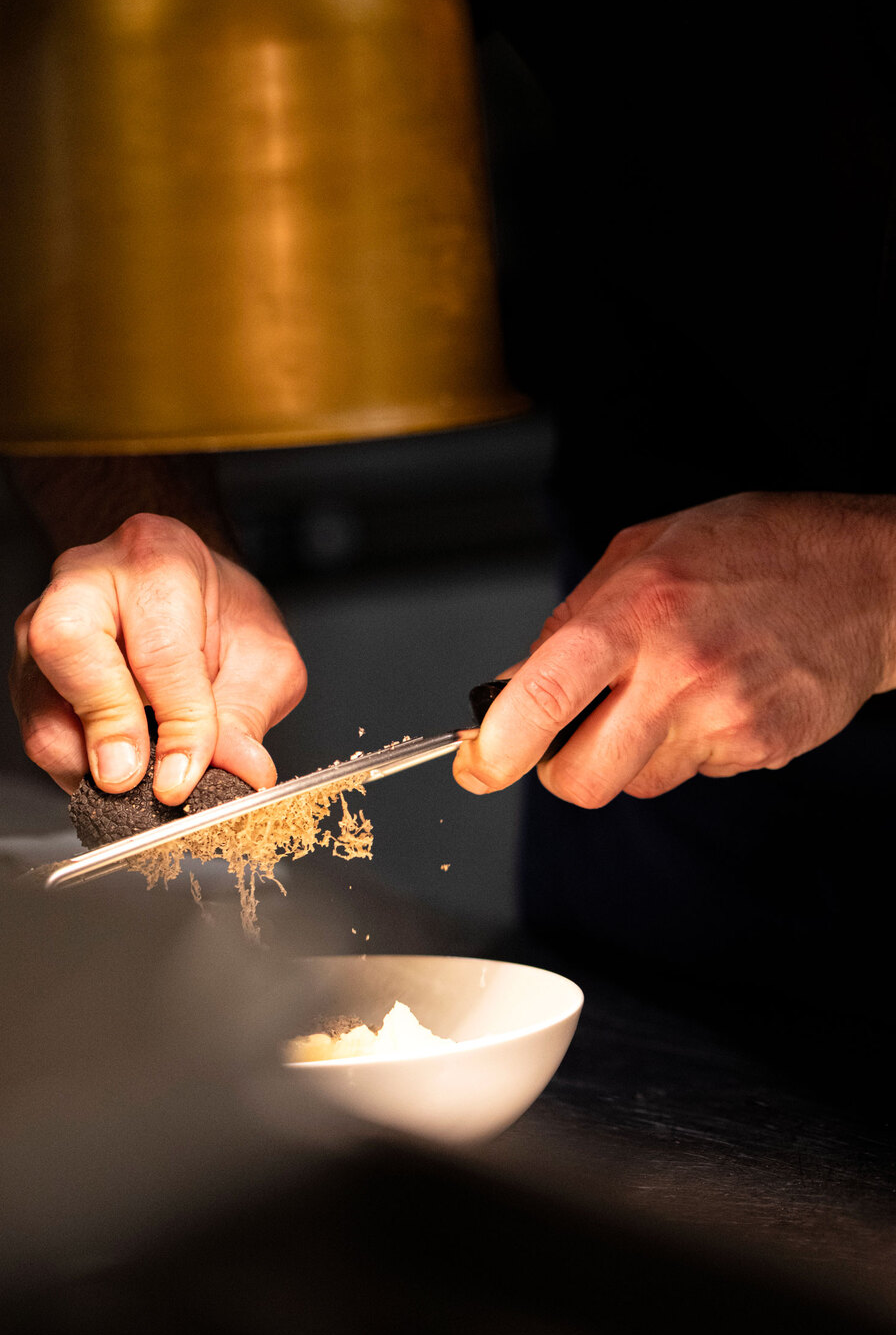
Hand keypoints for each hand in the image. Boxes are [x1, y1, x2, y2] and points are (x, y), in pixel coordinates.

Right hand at [10, 513, 306, 800]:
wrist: (187, 600)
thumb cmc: (221, 618)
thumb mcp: (263, 660)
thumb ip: (248, 716)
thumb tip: (242, 771)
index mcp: (158, 557)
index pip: (160, 647)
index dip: (175, 723)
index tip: (182, 778)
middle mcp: (86, 578)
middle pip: (66, 642)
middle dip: (104, 721)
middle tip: (133, 779)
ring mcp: (41, 620)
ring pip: (38, 699)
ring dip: (84, 759)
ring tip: (135, 787)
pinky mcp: (26, 669)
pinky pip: (35, 728)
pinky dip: (74, 767)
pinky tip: (116, 774)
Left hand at [455, 492, 895, 805]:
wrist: (868, 580)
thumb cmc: (754, 552)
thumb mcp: (644, 550)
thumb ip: (571, 618)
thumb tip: (512, 686)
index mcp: (637, 610)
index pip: (542, 695)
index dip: (496, 748)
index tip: (478, 765)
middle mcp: (679, 671)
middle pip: (583, 780)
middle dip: (560, 771)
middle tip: (567, 738)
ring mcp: (725, 720)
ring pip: (638, 784)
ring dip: (631, 754)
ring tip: (667, 692)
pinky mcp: (761, 751)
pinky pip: (693, 774)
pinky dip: (688, 747)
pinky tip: (714, 697)